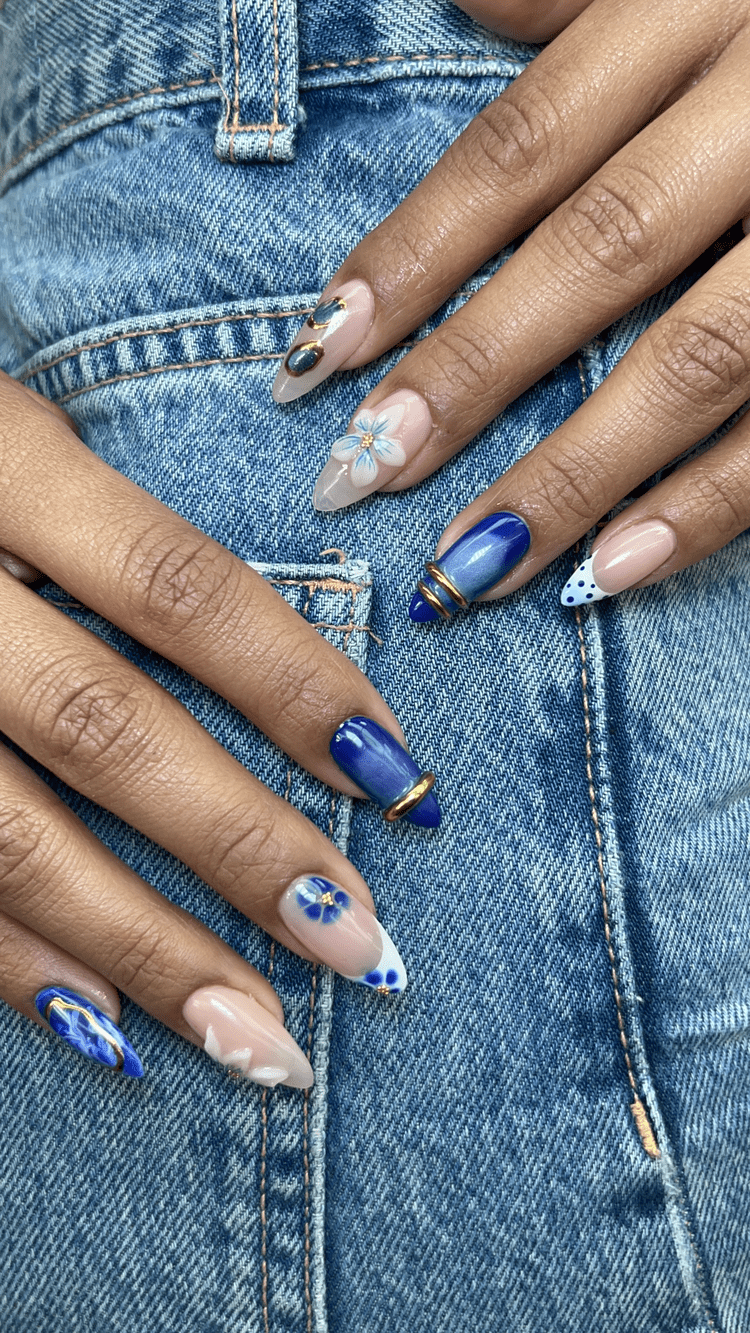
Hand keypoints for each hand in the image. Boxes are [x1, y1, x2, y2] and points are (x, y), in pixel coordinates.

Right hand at [0, 376, 430, 1085]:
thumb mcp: (28, 444)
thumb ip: (133, 546)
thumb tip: (308, 691)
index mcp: (1, 463)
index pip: (178, 586)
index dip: (295, 685)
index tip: (397, 777)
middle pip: (102, 728)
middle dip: (238, 845)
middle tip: (356, 944)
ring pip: (5, 836)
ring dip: (139, 947)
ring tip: (255, 1037)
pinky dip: (12, 961)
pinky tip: (104, 1027)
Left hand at [274, 0, 749, 616]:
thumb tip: (461, 13)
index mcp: (707, 0)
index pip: (527, 147)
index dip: (416, 256)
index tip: (321, 359)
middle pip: (600, 252)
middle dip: (474, 373)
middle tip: (360, 475)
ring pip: (703, 355)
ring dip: (578, 473)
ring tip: (470, 565)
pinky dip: (712, 504)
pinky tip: (615, 571)